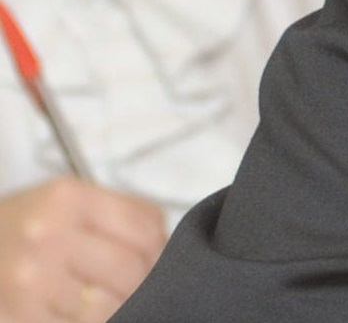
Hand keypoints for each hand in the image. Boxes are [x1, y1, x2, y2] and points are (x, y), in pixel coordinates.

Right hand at [0, 181, 164, 322]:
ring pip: (108, 307)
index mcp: (68, 199)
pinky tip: (82, 313)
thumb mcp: (68, 200)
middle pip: (130, 271)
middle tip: (135, 285)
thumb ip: (120, 213)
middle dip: (141, 282)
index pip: (145, 230)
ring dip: (117, 307)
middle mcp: (48, 237)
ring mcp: (31, 281)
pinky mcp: (20, 317)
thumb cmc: (26, 225)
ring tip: (105, 298)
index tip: (154, 259)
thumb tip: (163, 246)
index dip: (159, 250)